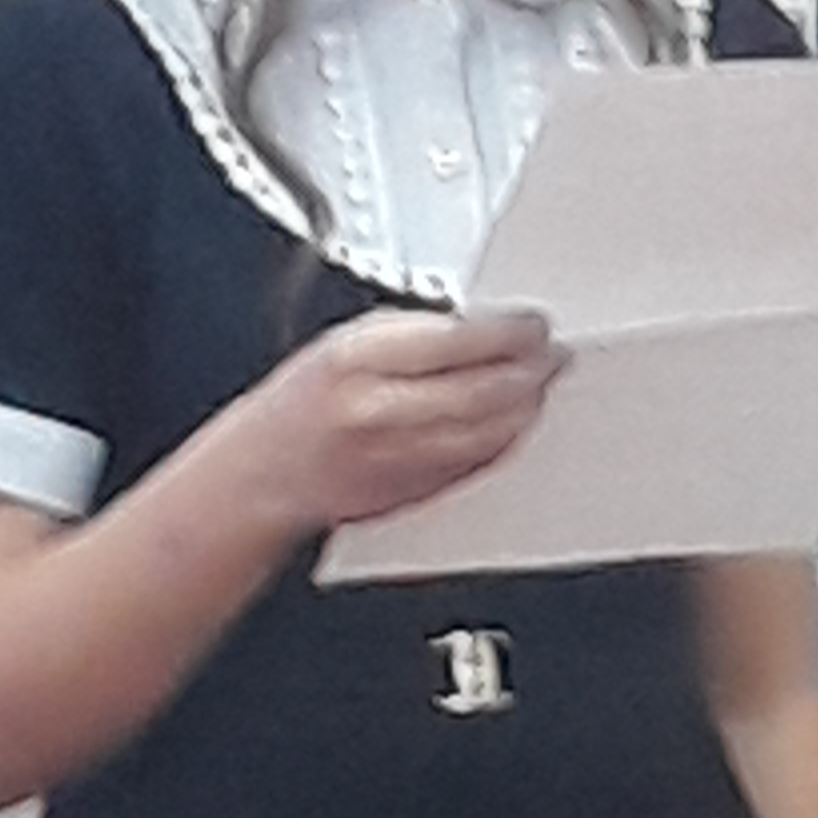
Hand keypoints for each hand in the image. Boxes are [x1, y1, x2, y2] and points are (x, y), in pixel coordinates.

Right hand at [232, 305, 563, 538]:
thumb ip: (416, 332)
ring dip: (527, 406)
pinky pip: (477, 465)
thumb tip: (488, 327)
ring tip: (542, 383)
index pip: (459, 342)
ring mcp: (397, 459)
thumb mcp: (347, 340)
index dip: (510, 333)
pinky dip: (506, 440)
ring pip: (489, 433)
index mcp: (359, 360)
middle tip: (553, 353)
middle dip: (531, 370)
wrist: (264, 473)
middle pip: (484, 392)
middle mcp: (379, 412)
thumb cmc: (302, 402)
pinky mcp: (412, 494)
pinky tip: (516, 421)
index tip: (534, 324)